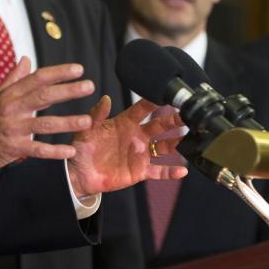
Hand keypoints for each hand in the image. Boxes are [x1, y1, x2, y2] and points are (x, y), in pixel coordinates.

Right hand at [0, 58, 96, 172]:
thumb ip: (14, 78)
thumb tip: (26, 59)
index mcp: (10, 94)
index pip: (38, 78)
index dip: (59, 72)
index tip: (79, 69)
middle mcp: (12, 108)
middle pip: (44, 96)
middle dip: (68, 91)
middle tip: (89, 86)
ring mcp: (13, 128)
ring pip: (44, 124)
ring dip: (67, 122)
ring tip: (87, 120)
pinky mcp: (14, 148)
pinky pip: (37, 149)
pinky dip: (54, 151)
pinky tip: (70, 151)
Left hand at [67, 98, 187, 196]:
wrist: (79, 174)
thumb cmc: (81, 149)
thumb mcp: (85, 130)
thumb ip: (96, 115)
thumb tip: (105, 98)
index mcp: (124, 123)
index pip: (142, 109)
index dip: (153, 101)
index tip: (166, 94)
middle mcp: (136, 136)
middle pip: (159, 125)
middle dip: (172, 119)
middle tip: (185, 113)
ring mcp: (140, 154)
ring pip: (164, 146)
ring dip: (176, 142)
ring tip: (189, 136)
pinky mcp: (140, 171)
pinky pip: (158, 171)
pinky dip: (171, 172)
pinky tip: (183, 170)